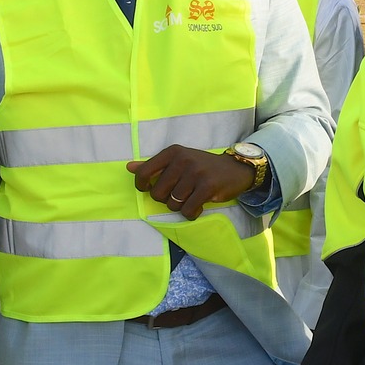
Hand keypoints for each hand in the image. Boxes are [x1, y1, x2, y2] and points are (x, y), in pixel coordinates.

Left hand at [126, 145, 257, 220]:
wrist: (235, 169)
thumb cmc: (202, 167)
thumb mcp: (178, 161)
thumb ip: (153, 165)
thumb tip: (129, 167)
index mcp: (172, 152)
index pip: (144, 173)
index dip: (143, 187)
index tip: (150, 190)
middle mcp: (182, 160)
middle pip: (158, 193)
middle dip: (167, 200)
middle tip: (180, 195)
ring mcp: (195, 173)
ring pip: (173, 204)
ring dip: (181, 207)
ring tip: (191, 198)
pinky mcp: (207, 186)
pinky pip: (188, 210)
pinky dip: (191, 213)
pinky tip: (198, 205)